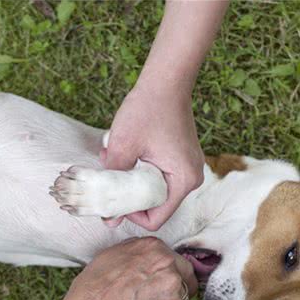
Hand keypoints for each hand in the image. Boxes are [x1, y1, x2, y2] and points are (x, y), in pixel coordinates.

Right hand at [39, 237, 196, 299]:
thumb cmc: (92, 293)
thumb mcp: (107, 257)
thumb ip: (131, 251)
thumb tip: (140, 255)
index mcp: (151, 247)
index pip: (171, 257)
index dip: (165, 271)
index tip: (158, 281)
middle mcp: (166, 262)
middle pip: (185, 274)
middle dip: (176, 286)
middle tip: (158, 299)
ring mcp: (173, 286)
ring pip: (185, 296)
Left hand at [101, 84, 204, 230]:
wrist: (165, 81)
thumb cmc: (147, 110)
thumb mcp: (123, 147)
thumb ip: (113, 183)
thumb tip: (108, 218)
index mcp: (183, 181)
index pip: (155, 218)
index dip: (130, 215)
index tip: (113, 197)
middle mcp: (191, 178)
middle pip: (155, 205)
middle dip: (127, 194)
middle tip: (109, 175)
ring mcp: (187, 168)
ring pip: (153, 189)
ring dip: (130, 179)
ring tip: (112, 158)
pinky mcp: (181, 159)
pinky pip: (158, 175)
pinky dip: (139, 168)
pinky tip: (124, 151)